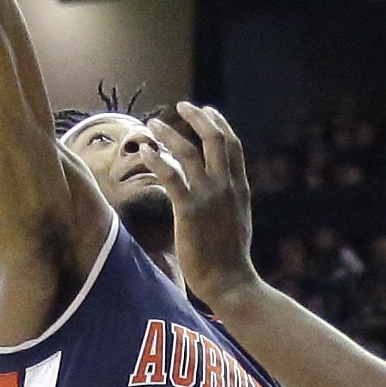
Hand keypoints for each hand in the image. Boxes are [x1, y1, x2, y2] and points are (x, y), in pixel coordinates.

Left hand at [143, 100, 258, 303]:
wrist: (230, 281)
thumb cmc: (230, 257)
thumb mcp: (238, 219)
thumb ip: (230, 199)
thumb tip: (220, 189)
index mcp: (240, 187)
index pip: (232, 145)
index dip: (219, 123)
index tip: (207, 111)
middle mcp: (227, 186)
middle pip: (214, 138)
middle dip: (197, 116)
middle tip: (181, 105)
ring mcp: (209, 196)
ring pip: (188, 151)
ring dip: (168, 134)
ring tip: (152, 125)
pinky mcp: (189, 210)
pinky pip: (170, 176)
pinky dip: (156, 159)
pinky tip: (145, 152)